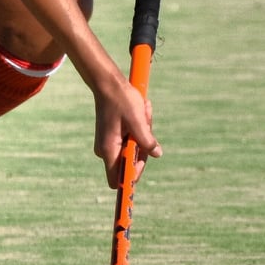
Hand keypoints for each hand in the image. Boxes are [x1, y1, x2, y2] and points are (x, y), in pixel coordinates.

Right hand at [92, 69, 160, 187]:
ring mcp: (110, 144)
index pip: (117, 180)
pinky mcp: (114, 137)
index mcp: (109, 150)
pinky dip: (139, 130)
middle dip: (143, 148)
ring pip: (134, 150)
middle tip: (145, 125)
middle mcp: (107, 150)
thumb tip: (157, 154)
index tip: (141, 168)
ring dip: (143, 135)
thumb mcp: (138, 121)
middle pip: (130, 164)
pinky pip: (132, 141)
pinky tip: (140, 113)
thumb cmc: (122, 100)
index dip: (131, 178)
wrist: (108, 83)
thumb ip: (146, 141)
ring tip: (143, 114)